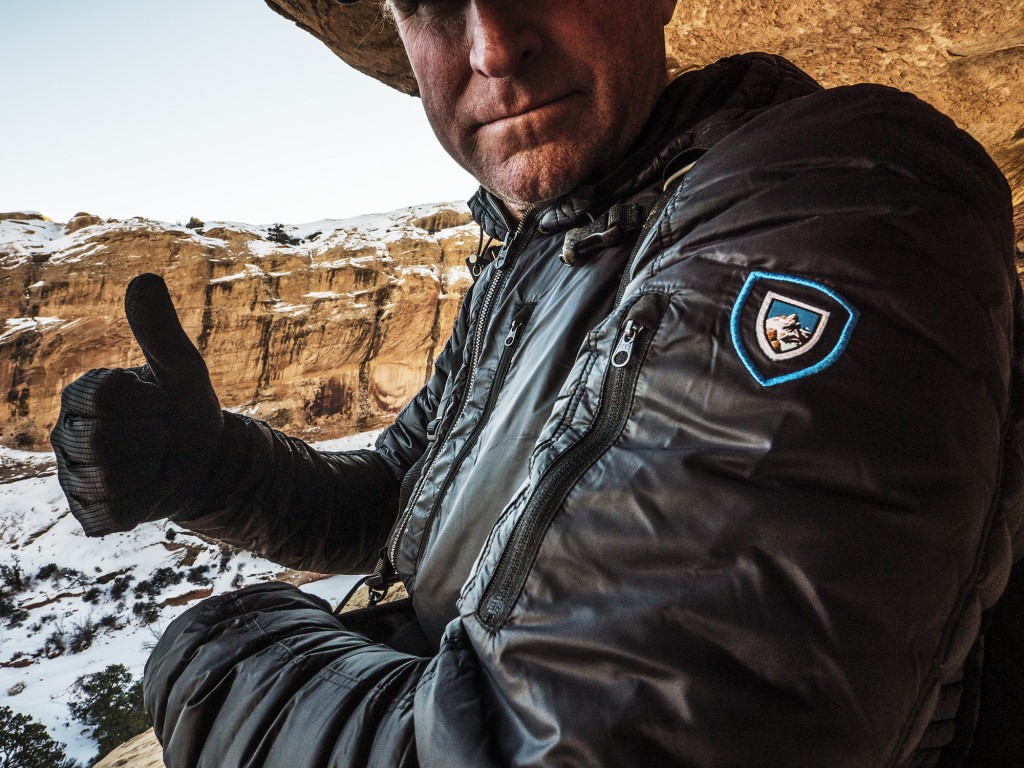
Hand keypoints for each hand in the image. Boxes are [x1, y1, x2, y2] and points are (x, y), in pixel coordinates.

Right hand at [50, 274, 223, 535]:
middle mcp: (65, 435)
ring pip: (106, 479)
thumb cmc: (187, 408)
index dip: (147, 402)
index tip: (162, 403)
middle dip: (150, 437)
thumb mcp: (182, 368)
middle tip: (163, 434)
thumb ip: (159, 329)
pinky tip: (153, 488)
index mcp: (82, 394)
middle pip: (98, 441)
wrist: (207, 462)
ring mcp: (73, 477)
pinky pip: (112, 513)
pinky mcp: (89, 513)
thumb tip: (145, 278)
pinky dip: (146, 501)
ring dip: (151, 470)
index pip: (102, 396)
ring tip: (158, 460)